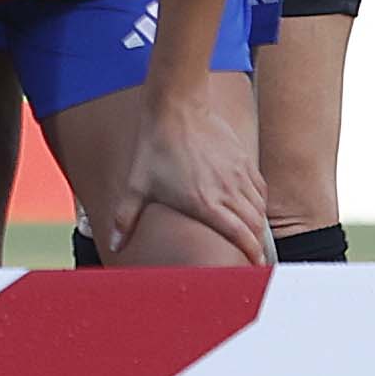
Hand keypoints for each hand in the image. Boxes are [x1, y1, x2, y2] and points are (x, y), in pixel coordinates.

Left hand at [111, 74, 270, 263]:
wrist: (175, 109)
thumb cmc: (155, 147)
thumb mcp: (137, 186)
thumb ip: (126, 220)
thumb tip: (114, 244)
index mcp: (205, 202)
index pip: (240, 235)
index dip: (250, 254)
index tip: (252, 267)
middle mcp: (227, 190)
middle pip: (254, 226)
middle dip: (257, 246)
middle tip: (252, 259)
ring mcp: (238, 175)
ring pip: (259, 208)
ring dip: (258, 225)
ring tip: (252, 237)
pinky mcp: (243, 160)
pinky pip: (260, 189)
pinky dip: (259, 203)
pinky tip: (251, 208)